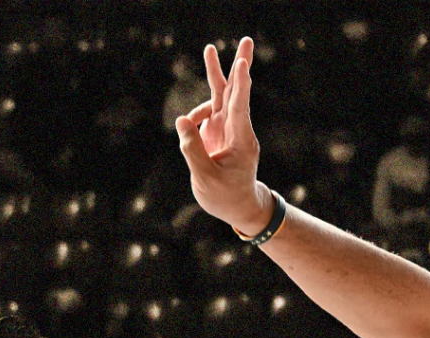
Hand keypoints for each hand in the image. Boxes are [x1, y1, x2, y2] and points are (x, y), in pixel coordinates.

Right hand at [176, 37, 273, 235]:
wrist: (237, 206)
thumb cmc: (225, 196)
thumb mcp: (205, 178)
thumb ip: (192, 150)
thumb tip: (182, 120)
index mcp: (241, 140)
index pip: (240, 108)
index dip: (240, 86)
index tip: (243, 64)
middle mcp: (237, 129)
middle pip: (236, 91)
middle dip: (240, 64)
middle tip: (247, 40)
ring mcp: (227, 128)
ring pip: (222, 94)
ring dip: (216, 72)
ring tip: (210, 48)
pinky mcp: (217, 131)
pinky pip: (206, 112)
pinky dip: (195, 114)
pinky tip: (187, 126)